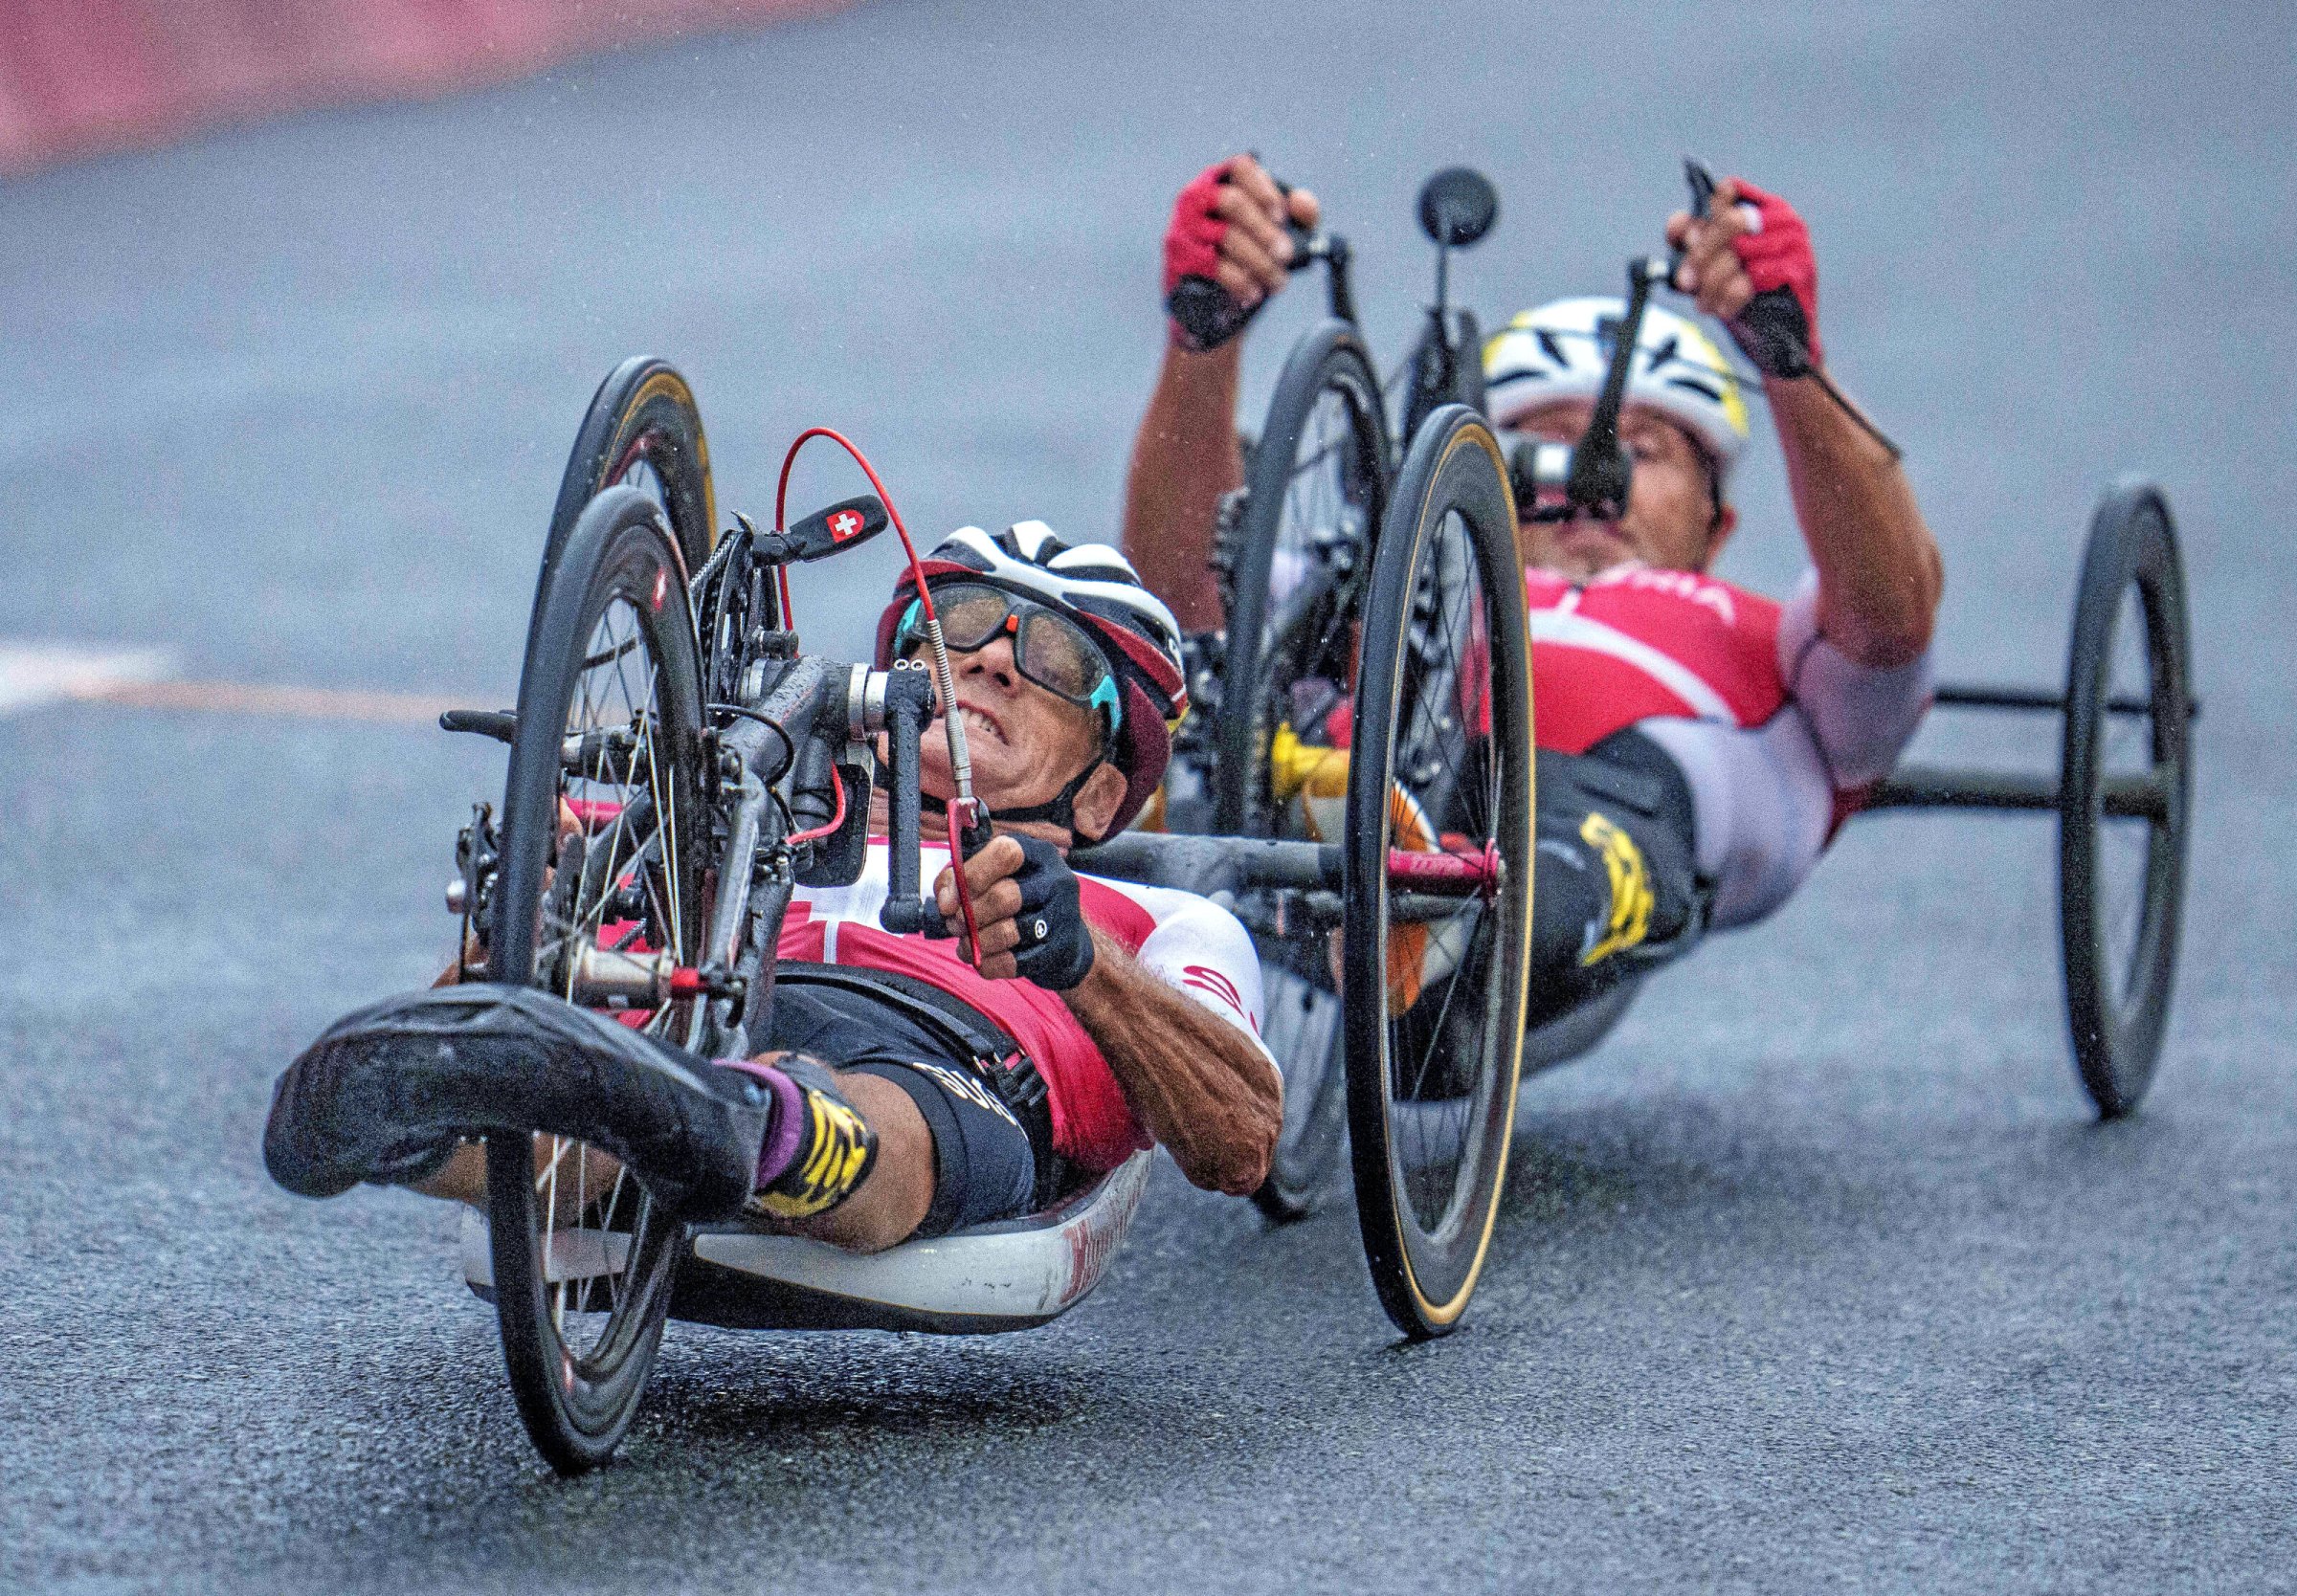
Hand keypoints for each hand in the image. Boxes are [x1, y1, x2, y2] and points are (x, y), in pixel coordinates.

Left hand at [933, 834, 1095, 988]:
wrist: (1064, 938)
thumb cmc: (1018, 900)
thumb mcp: (989, 876)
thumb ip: (958, 878)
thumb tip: (946, 901)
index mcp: (1036, 854)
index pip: (1004, 853)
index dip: (970, 876)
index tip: (948, 901)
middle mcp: (1054, 880)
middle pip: (1003, 896)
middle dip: (970, 916)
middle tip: (955, 925)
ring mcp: (1061, 917)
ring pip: (1007, 932)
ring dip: (976, 942)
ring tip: (967, 944)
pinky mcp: (1058, 951)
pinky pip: (1013, 962)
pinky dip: (988, 964)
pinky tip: (983, 960)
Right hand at [1163, 154, 1320, 350]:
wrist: (1212, 303)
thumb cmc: (1248, 256)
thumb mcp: (1280, 233)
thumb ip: (1300, 213)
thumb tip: (1301, 203)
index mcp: (1220, 181)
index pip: (1241, 167)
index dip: (1264, 190)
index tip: (1282, 217)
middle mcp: (1195, 198)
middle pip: (1232, 201)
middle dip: (1264, 229)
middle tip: (1286, 254)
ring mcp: (1183, 227)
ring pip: (1226, 236)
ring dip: (1260, 261)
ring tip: (1278, 281)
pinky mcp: (1179, 258)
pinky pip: (1213, 266)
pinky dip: (1240, 281)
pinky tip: (1254, 292)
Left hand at [1667, 176, 1822, 376]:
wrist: (1774, 340)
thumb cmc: (1742, 296)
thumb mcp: (1710, 267)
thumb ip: (1694, 242)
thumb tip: (1679, 225)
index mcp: (1760, 207)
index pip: (1728, 190)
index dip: (1701, 215)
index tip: (1682, 241)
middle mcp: (1780, 218)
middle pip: (1730, 221)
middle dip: (1702, 254)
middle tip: (1685, 282)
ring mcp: (1794, 242)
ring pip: (1740, 251)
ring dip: (1714, 283)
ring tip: (1706, 304)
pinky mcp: (1799, 269)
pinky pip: (1754, 277)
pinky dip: (1732, 297)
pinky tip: (1725, 309)